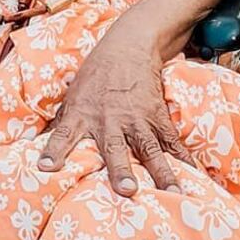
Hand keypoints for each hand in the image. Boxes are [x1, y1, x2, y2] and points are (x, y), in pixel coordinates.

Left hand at [38, 28, 187, 194]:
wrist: (128, 48)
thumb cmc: (95, 76)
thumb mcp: (73, 96)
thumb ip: (63, 124)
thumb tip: (45, 152)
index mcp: (82, 115)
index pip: (64, 134)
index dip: (54, 150)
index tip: (47, 168)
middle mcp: (110, 120)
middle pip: (115, 149)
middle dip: (121, 170)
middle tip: (127, 190)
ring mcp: (136, 120)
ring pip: (150, 149)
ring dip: (161, 171)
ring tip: (172, 191)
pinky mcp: (157, 117)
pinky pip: (171, 141)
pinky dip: (183, 158)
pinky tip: (193, 174)